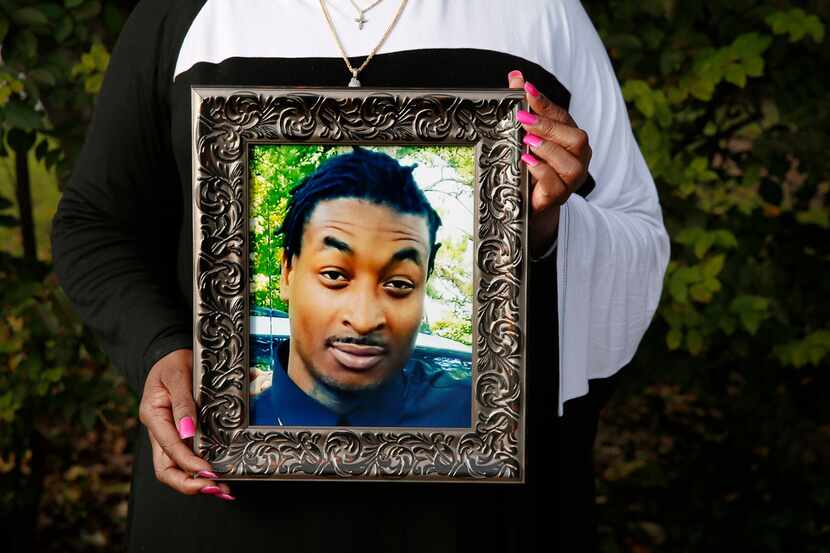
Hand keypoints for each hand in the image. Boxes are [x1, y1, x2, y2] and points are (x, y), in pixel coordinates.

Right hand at [139, 348, 234, 499]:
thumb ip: (183, 402)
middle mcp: (158, 430)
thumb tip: (188, 431)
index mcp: (153, 415)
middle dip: (188, 483)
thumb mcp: (178, 375)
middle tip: (214, 488)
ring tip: (221, 490)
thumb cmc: (174, 362)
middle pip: (166, 468)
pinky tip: (218, 481)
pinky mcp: (180, 436)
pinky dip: (200, 473)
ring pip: (175, 469)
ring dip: (196, 483)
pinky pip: (186, 460)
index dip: (188, 462)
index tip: (206, 471)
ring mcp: (168, 436)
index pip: (169, 447)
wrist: (172, 355)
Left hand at [507, 70, 591, 256]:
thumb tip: (515, 76)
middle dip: (549, 126)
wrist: (526, 204)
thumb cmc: (528, 165)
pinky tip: (527, 162)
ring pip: (570, 164)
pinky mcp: (558, 198)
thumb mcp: (523, 136)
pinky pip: (556, 185)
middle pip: (575, 138)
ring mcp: (571, 180)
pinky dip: (542, 172)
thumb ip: (523, 107)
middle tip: (522, 118)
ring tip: (526, 142)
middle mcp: (577, 158)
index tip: (526, 89)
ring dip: (547, 150)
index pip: (562, 116)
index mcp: (570, 139)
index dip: (545, 103)